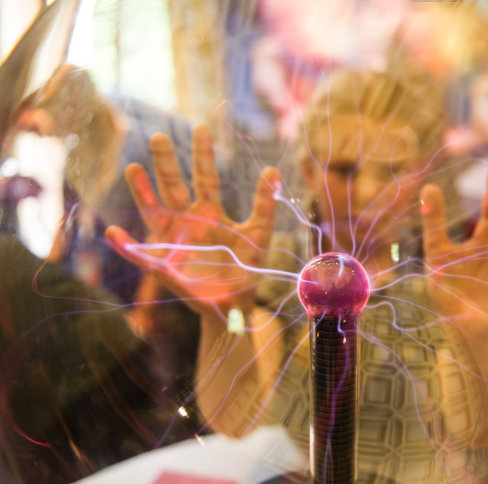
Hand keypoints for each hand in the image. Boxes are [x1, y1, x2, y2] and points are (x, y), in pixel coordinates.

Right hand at [105, 125, 279, 316]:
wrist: (234, 302)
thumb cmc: (246, 267)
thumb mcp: (259, 233)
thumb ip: (265, 203)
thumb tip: (273, 169)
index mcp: (211, 212)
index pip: (205, 178)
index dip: (203, 155)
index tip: (201, 128)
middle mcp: (188, 220)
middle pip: (174, 186)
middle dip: (167, 163)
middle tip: (160, 136)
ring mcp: (173, 240)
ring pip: (154, 210)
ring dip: (143, 192)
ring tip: (133, 168)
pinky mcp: (163, 264)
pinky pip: (141, 254)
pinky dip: (127, 246)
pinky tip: (114, 233)